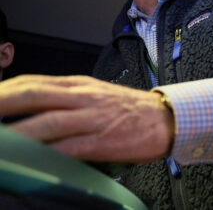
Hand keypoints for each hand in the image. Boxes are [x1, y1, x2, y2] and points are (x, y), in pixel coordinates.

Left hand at [0, 75, 174, 162]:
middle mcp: (82, 96)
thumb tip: (32, 111)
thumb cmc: (130, 110)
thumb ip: (66, 99)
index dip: (4, 90)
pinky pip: (67, 147)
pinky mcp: (102, 140)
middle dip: (2, 102)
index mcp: (79, 85)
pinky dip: (44, 154)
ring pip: (46, 121)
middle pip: (33, 94)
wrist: (167, 118)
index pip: (32, 82)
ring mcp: (92, 118)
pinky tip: (29, 160)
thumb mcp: (95, 94)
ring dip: (16, 133)